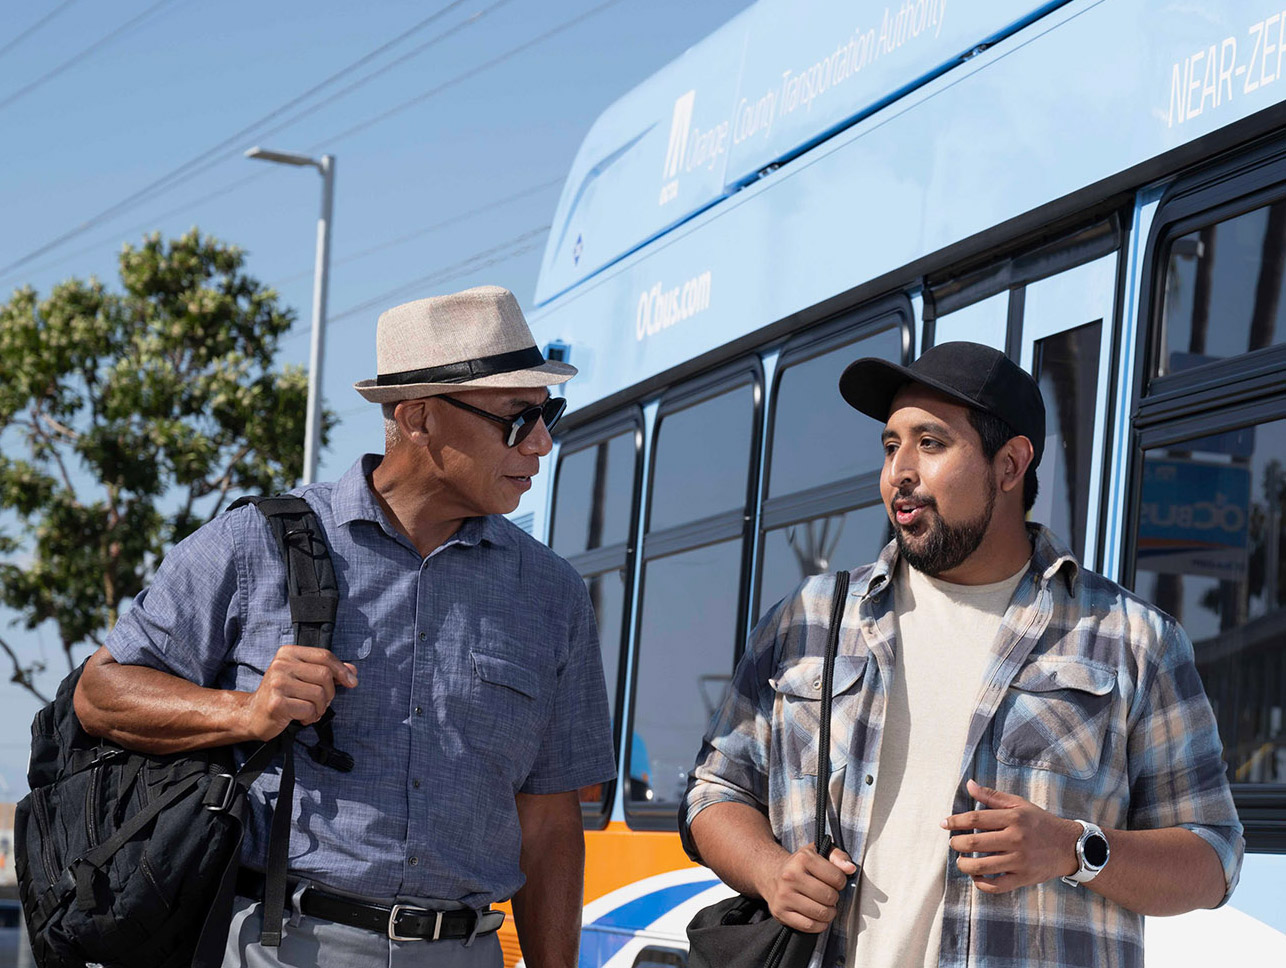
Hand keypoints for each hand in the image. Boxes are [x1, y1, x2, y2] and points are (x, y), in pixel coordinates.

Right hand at [245, 645, 357, 739]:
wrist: (252, 714)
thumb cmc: (282, 694)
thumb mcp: (304, 677)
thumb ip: (328, 671)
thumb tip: (353, 671)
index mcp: (288, 653)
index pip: (324, 655)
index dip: (342, 669)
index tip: (352, 682)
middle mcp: (281, 664)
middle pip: (325, 675)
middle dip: (330, 693)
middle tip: (322, 702)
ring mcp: (277, 683)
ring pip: (319, 694)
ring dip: (320, 707)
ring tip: (310, 710)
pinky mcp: (277, 702)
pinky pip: (309, 709)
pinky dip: (311, 717)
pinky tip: (302, 717)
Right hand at [759, 843, 856, 932]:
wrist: (772, 875)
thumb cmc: (801, 865)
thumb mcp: (819, 852)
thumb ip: (838, 856)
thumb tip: (850, 869)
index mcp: (802, 858)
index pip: (837, 877)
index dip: (841, 881)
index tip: (835, 881)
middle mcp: (790, 876)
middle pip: (829, 896)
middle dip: (834, 898)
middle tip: (829, 895)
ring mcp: (784, 896)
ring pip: (821, 913)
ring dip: (829, 913)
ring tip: (826, 906)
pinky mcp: (781, 912)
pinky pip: (809, 925)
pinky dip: (819, 925)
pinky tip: (818, 917)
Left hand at [941, 779, 1080, 893]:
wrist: (1069, 846)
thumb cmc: (1040, 822)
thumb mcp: (1019, 805)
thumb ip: (992, 797)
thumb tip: (969, 785)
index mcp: (1013, 818)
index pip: (975, 818)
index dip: (955, 821)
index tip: (944, 824)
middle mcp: (1016, 839)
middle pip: (975, 842)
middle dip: (957, 843)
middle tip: (953, 843)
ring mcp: (1020, 861)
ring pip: (982, 866)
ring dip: (964, 864)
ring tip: (961, 861)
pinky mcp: (1023, 878)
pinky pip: (997, 886)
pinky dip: (981, 883)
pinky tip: (976, 876)